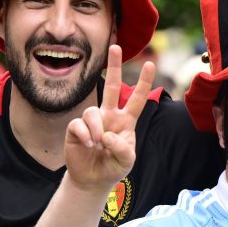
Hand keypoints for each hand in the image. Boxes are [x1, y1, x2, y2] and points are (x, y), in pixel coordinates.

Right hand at [64, 44, 154, 193]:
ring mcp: (92, 121)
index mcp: (126, 121)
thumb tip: (107, 135)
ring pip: (92, 111)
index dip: (144, 82)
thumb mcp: (126, 161)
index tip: (150, 64)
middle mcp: (109, 116)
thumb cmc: (113, 167)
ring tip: (97, 146)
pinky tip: (88, 145)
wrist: (92, 180)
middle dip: (114, 66)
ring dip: (96, 129)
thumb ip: (123, 148)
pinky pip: (79, 123)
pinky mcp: (76, 129)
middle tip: (115, 46)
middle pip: (112, 86)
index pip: (136, 99)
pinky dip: (85, 135)